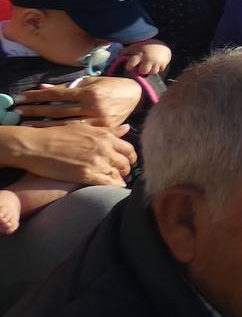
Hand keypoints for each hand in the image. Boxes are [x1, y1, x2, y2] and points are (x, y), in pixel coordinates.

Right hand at [8, 122, 134, 184]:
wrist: (35, 146)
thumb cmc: (57, 135)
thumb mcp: (84, 128)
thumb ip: (107, 131)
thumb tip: (127, 128)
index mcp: (104, 135)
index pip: (128, 148)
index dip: (131, 157)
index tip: (128, 161)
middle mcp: (104, 148)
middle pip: (125, 162)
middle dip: (126, 169)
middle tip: (124, 173)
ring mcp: (96, 161)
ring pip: (118, 173)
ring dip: (120, 178)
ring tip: (119, 181)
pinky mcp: (86, 175)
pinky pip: (107, 183)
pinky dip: (113, 186)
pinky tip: (114, 188)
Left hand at [16, 77, 143, 127]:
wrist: (137, 95)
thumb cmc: (111, 86)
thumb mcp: (91, 82)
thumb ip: (69, 87)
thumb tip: (44, 88)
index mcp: (89, 92)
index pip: (58, 94)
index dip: (38, 95)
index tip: (21, 97)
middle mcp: (93, 107)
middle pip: (58, 110)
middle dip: (36, 110)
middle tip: (18, 111)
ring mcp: (98, 120)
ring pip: (65, 124)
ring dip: (44, 124)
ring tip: (26, 124)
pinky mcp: (104, 130)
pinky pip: (79, 132)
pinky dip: (62, 132)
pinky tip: (48, 133)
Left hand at [115, 40, 170, 75]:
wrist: (160, 44)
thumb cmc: (144, 47)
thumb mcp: (134, 47)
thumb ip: (125, 52)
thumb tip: (118, 56)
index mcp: (139, 55)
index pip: (131, 64)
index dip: (129, 67)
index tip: (130, 67)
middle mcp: (148, 59)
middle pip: (143, 71)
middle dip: (142, 71)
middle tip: (142, 68)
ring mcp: (156, 62)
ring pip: (153, 72)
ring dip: (151, 71)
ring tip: (150, 67)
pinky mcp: (164, 63)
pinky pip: (161, 70)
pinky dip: (159, 69)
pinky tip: (156, 65)